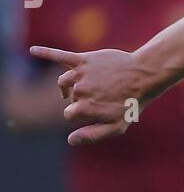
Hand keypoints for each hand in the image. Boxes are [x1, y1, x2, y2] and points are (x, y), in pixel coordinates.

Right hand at [29, 46, 145, 145]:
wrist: (143, 76)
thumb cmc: (130, 104)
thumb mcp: (116, 127)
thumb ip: (92, 135)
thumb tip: (70, 140)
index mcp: (85, 108)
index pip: (69, 114)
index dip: (81, 113)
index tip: (96, 110)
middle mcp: (80, 90)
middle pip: (68, 97)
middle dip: (80, 99)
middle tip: (103, 96)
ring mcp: (81, 73)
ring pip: (64, 82)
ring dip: (70, 85)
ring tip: (86, 86)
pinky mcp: (84, 59)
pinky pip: (60, 55)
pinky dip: (45, 53)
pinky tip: (33, 50)